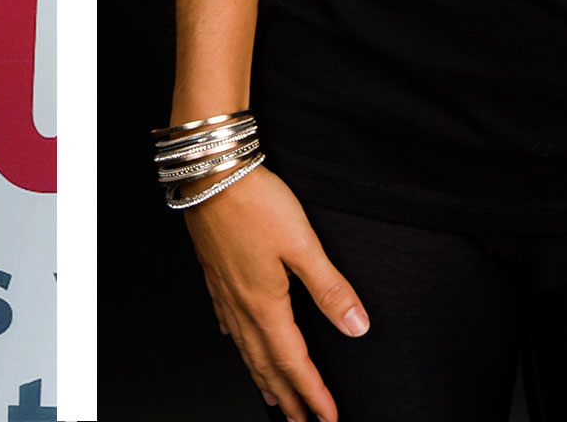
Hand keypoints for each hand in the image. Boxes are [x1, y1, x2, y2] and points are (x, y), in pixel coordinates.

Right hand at [184, 166, 367, 420]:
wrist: (209, 169)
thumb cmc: (252, 200)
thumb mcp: (303, 244)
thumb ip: (330, 288)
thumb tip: (357, 327)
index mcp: (264, 303)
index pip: (293, 361)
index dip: (312, 393)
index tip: (328, 417)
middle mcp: (240, 303)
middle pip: (265, 363)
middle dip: (286, 396)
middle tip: (300, 421)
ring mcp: (223, 288)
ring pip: (243, 346)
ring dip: (260, 375)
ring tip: (270, 396)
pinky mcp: (213, 270)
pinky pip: (226, 319)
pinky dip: (236, 339)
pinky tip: (235, 337)